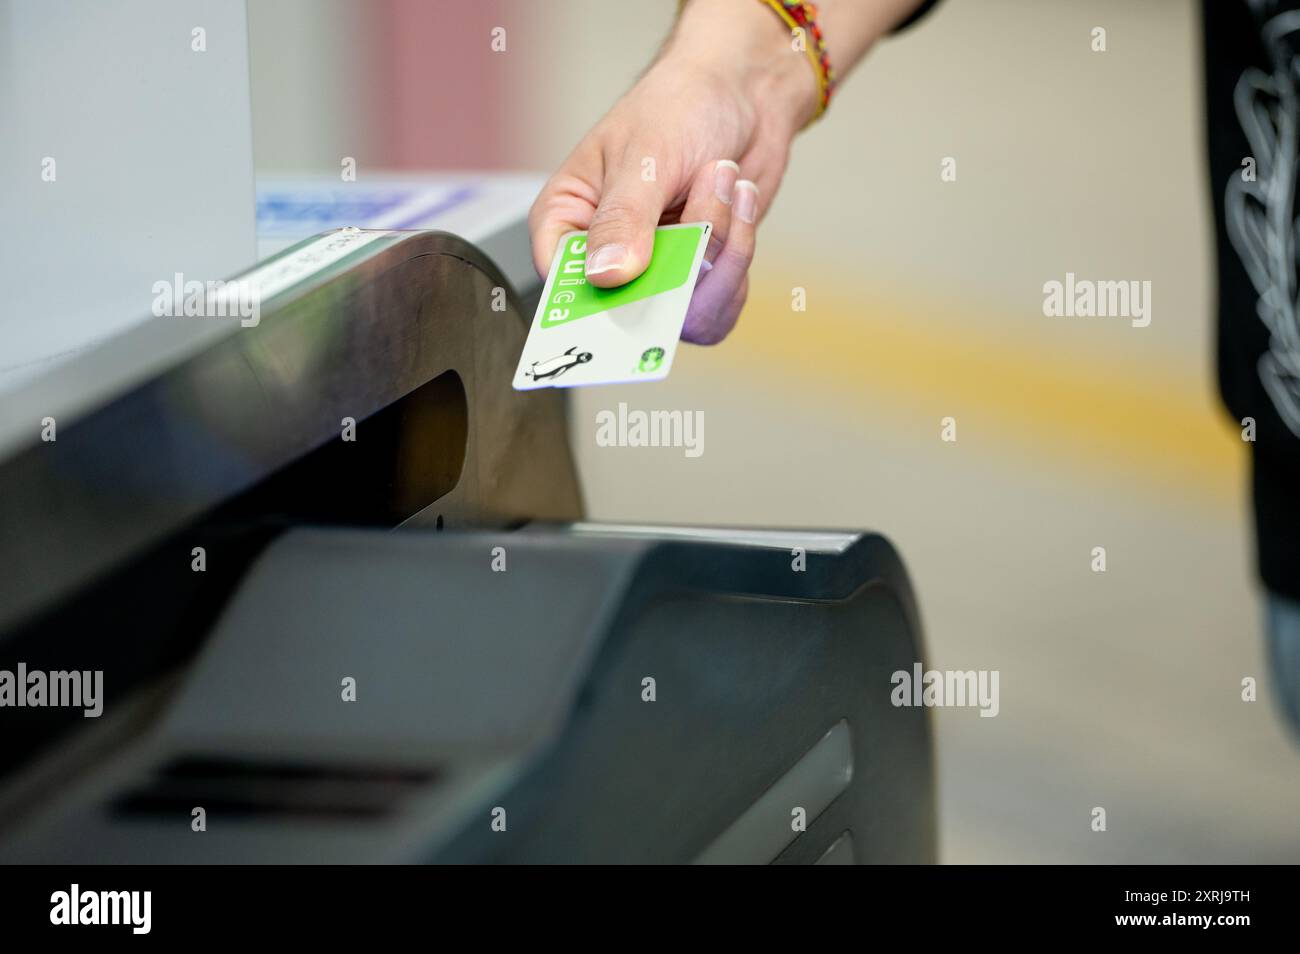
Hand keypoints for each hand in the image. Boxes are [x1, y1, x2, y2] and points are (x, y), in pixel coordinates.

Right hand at [528, 0, 817, 343]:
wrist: (742, 94)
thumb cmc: (678, 106)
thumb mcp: (645, 156)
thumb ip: (623, 219)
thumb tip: (605, 275)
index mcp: (567, 221)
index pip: (560, 287)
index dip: (595, 302)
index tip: (637, 289)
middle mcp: (605, 256)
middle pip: (630, 312)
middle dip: (682, 265)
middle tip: (708, 205)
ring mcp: (653, 273)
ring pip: (684, 312)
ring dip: (719, 247)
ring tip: (724, 179)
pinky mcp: (696, 279)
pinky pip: (719, 305)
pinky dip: (739, 254)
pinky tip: (738, 202)